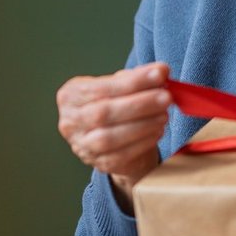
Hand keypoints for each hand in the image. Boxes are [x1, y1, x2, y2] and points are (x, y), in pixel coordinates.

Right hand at [56, 63, 171, 201]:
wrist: (114, 139)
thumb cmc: (116, 105)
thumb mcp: (120, 87)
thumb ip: (137, 78)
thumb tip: (160, 71)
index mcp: (70, 95)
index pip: (100, 87)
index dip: (132, 82)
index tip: (160, 74)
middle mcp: (70, 121)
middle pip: (103, 113)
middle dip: (139, 104)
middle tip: (166, 97)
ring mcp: (82, 145)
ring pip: (109, 138)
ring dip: (142, 125)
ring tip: (164, 114)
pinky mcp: (98, 163)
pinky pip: (121, 155)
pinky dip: (143, 142)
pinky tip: (158, 131)